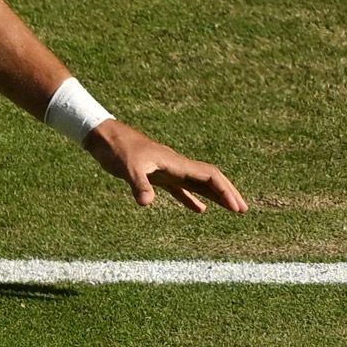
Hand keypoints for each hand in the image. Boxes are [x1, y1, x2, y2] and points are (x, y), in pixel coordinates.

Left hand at [88, 122, 247, 213]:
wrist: (102, 135)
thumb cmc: (115, 147)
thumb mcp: (126, 167)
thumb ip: (138, 184)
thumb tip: (146, 203)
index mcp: (175, 163)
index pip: (209, 176)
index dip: (225, 191)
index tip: (237, 208)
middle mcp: (176, 165)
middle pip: (209, 179)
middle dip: (228, 194)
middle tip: (244, 210)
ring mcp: (167, 170)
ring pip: (197, 184)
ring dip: (215, 196)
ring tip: (231, 210)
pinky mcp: (156, 174)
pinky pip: (180, 189)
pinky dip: (192, 199)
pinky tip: (200, 210)